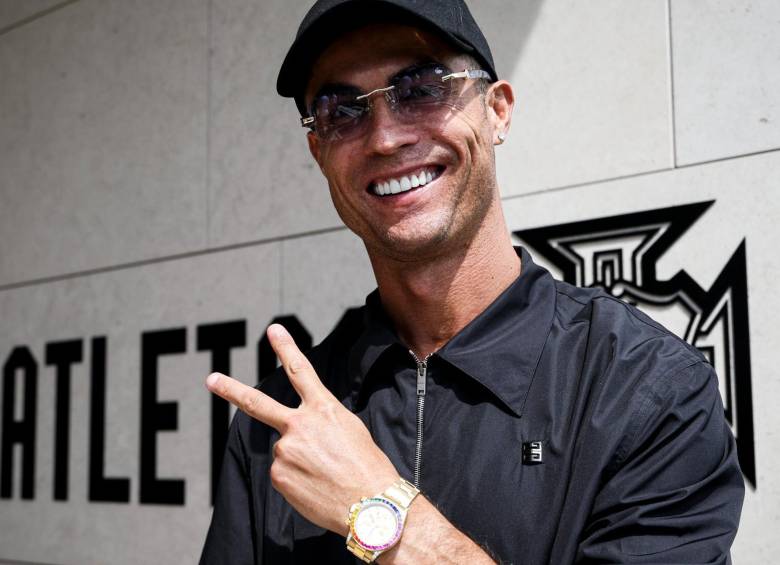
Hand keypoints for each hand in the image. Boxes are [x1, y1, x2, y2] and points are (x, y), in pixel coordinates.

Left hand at [205, 323, 398, 534]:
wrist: (370, 504)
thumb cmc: (367, 467)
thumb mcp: (350, 429)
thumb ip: (321, 420)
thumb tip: (303, 430)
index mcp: (323, 409)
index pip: (300, 370)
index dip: (285, 348)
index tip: (273, 330)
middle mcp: (299, 425)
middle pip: (257, 403)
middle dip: (231, 389)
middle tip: (211, 379)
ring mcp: (285, 450)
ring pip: (284, 450)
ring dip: (299, 460)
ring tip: (324, 475)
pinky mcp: (278, 475)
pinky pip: (283, 474)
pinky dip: (296, 480)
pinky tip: (315, 487)